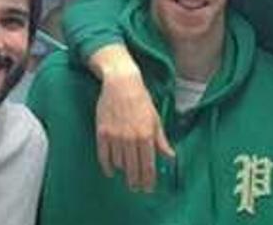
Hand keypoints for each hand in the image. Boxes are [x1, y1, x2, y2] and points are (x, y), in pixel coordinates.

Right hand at [91, 45, 174, 191]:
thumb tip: (170, 157)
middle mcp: (131, 138)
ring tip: (127, 176)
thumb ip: (161, 140)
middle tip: (137, 188)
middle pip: (133, 168)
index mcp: (146, 135)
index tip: (148, 188)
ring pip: (119, 163)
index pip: (148, 165)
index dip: (148, 180)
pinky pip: (104, 156)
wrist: (121, 83)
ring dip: (124, 172)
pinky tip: (111, 171)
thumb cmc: (140, 99)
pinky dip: (107, 166)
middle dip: (136, 181)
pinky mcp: (102, 132)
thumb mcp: (155, 119)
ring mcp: (115, 136)